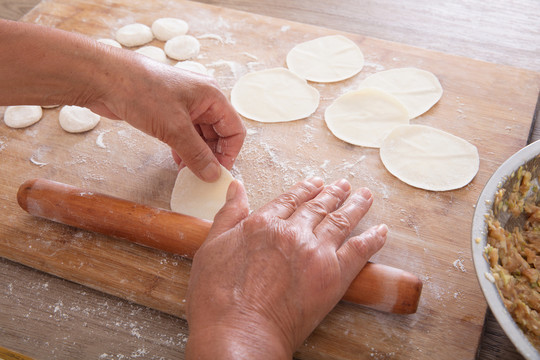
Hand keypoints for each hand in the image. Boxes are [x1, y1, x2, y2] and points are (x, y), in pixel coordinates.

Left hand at [86, 52, 244, 181]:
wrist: (104, 79)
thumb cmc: (142, 92)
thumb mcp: (174, 128)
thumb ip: (197, 154)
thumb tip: (213, 175)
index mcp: (212, 96)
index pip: (234, 129)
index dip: (229, 153)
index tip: (218, 173)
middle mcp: (201, 100)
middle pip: (218, 134)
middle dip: (212, 156)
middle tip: (202, 178)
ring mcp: (183, 105)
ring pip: (200, 136)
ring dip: (197, 155)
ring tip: (189, 174)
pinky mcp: (167, 112)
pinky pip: (183, 135)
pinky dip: (184, 150)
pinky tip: (178, 163)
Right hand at [185, 178, 386, 358]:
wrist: (239, 332)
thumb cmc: (218, 297)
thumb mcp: (211, 247)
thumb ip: (228, 215)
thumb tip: (236, 188)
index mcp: (264, 223)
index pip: (289, 199)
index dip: (304, 189)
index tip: (315, 182)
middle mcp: (293, 232)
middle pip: (318, 206)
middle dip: (332, 193)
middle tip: (343, 185)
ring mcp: (316, 252)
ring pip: (341, 221)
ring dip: (355, 206)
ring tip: (365, 196)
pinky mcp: (334, 276)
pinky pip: (360, 250)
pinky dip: (373, 238)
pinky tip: (381, 230)